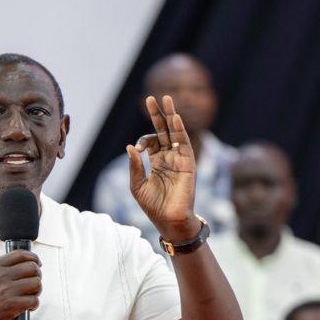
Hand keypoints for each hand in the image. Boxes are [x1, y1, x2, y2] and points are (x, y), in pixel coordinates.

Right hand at [0, 250, 41, 319]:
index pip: (20, 254)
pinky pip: (34, 300)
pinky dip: (34, 304)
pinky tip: (28, 307)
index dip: (33, 258)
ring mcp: (6, 290)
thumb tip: (25, 263)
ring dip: (37, 290)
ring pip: (36, 283)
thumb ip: (2, 268)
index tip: (37, 263)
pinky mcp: (11, 305)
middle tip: (33, 283)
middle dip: (37, 275)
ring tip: (30, 296)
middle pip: (32, 267)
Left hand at [127, 95, 199, 240]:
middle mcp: (169, 157)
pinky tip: (175, 118)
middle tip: (150, 99)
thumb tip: (130, 147)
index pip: (151, 141)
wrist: (169, 221)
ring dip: (171, 116)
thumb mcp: (137, 185)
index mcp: (157, 162)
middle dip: (157, 115)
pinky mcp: (188, 164)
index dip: (143, 140)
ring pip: (176, 133)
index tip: (137, 149)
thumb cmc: (154, 206)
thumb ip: (134, 166)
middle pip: (164, 131)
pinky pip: (185, 144)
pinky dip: (180, 130)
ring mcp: (180, 159)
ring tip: (166, 99)